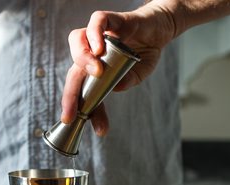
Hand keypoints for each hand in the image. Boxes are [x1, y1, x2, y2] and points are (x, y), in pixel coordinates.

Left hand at [61, 4, 177, 135]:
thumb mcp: (136, 76)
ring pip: (77, 41)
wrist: (159, 31)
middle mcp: (91, 52)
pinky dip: (94, 34)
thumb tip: (114, 88)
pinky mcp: (109, 20)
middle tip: (73, 111)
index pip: (80, 88)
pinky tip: (99, 49)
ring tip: (95, 72)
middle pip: (73, 70)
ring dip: (82, 58)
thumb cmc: (144, 53)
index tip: (71, 121)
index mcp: (92, 69)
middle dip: (70, 93)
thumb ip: (125, 82)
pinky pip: (96, 21)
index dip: (76, 105)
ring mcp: (98, 35)